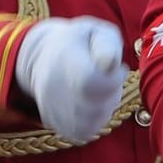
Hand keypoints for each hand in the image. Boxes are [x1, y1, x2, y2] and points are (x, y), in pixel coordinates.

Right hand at [15, 16, 127, 144]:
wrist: (43, 57)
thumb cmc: (79, 41)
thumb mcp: (95, 31)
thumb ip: (107, 44)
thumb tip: (109, 64)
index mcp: (64, 59)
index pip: (90, 82)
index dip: (113, 80)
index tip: (119, 69)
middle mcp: (52, 87)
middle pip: (94, 106)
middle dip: (112, 94)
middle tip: (111, 80)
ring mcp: (51, 108)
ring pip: (92, 122)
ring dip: (105, 108)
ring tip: (101, 90)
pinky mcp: (55, 124)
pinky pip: (84, 131)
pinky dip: (96, 120)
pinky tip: (93, 104)